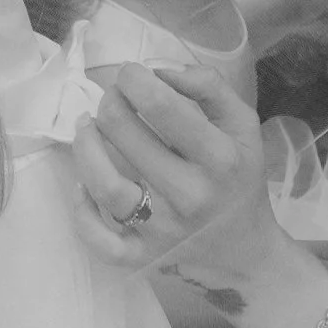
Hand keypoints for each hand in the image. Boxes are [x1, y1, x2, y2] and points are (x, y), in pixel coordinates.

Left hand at [70, 64, 276, 291]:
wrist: (245, 253)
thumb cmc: (238, 179)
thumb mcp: (242, 125)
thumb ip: (209, 87)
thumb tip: (160, 71)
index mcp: (219, 157)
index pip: (160, 105)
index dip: (134, 78)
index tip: (131, 74)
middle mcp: (190, 195)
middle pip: (123, 133)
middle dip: (109, 103)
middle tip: (113, 99)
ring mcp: (163, 230)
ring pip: (104, 184)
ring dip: (84, 145)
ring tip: (86, 126)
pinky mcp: (142, 257)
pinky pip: (98, 239)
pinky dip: (82, 210)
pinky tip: (83, 186)